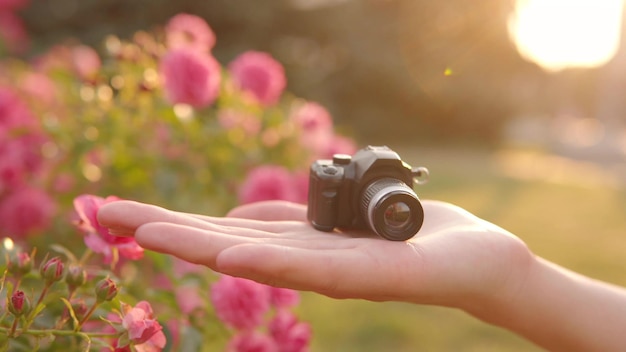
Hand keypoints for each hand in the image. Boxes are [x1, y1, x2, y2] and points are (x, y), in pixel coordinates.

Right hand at [97, 200, 532, 311]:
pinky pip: (314, 267)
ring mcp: (333, 273)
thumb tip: (236, 212)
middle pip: (224, 243)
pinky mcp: (371, 274)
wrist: (475, 262)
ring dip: (198, 244)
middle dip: (163, 230)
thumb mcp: (336, 216)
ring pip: (257, 256)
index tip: (123, 214)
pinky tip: (230, 251)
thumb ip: (290, 218)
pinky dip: (268, 258)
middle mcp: (303, 263)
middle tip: (101, 216)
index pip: (223, 231)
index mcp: (296, 246)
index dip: (173, 223)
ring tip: (143, 231)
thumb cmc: (408, 236)